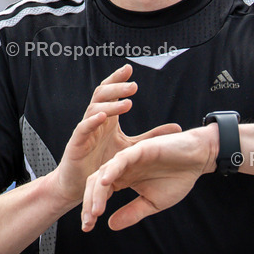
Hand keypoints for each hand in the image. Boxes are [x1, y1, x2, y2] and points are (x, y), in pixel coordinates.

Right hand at [50, 64, 180, 205]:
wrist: (80, 184)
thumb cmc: (102, 163)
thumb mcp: (131, 147)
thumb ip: (151, 136)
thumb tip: (177, 127)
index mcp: (107, 118)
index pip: (111, 92)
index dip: (117, 79)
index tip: (129, 68)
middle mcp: (95, 120)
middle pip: (102, 95)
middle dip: (116, 87)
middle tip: (133, 86)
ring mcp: (85, 130)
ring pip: (94, 109)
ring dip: (110, 105)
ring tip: (127, 104)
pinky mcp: (76, 144)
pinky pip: (83, 129)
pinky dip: (92, 121)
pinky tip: (103, 117)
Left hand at [81, 125, 216, 231]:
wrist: (197, 160)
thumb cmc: (177, 178)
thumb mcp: (152, 203)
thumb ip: (132, 212)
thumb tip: (110, 226)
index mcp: (122, 179)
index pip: (100, 194)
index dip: (92, 210)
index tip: (88, 228)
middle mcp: (121, 168)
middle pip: (95, 184)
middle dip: (89, 204)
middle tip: (88, 222)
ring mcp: (128, 157)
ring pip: (104, 173)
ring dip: (98, 192)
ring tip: (95, 211)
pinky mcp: (139, 149)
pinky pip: (121, 159)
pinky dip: (112, 170)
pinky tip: (105, 182)